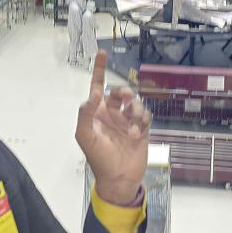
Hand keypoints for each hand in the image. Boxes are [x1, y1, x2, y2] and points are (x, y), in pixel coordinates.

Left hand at [75, 50, 150, 205]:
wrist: (120, 179)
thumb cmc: (99, 159)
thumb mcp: (86, 137)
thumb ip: (86, 114)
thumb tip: (93, 94)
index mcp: (96, 113)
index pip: (97, 87)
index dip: (99, 69)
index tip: (101, 53)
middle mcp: (111, 114)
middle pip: (119, 92)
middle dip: (123, 92)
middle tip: (125, 99)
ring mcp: (127, 121)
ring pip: (134, 102)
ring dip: (135, 110)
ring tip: (132, 127)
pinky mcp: (141, 129)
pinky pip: (145, 115)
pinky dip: (142, 121)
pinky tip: (137, 133)